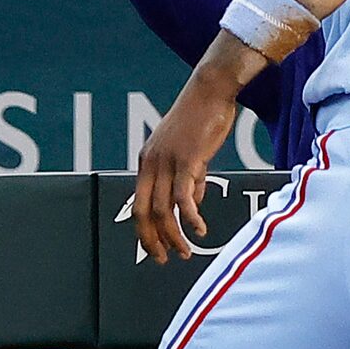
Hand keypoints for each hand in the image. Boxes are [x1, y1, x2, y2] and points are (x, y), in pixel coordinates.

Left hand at [133, 65, 241, 260]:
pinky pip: (184, 198)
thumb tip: (192, 206)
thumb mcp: (190, 152)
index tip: (156, 249)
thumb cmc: (202, 117)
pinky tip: (199, 229)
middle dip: (153, 241)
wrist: (210, 89)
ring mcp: (167, 162)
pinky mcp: (187, 160)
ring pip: (163, 210)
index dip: (145, 231)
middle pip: (144, 212)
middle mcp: (152, 163)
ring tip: (186, 251)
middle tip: (165, 259)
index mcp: (147, 161)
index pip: (139, 205)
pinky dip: (191, 218)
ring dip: (174, 235)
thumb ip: (189, 180)